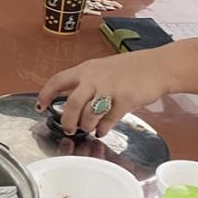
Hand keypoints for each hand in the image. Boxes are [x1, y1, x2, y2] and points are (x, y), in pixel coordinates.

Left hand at [37, 49, 171, 136]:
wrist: (157, 67)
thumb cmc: (130, 68)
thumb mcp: (101, 69)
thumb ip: (86, 83)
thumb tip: (73, 103)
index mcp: (85, 69)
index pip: (58, 80)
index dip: (46, 94)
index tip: (40, 106)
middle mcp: (94, 78)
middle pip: (72, 103)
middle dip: (67, 120)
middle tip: (68, 128)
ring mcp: (110, 89)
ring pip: (89, 114)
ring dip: (86, 125)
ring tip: (87, 128)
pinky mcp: (125, 101)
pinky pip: (109, 120)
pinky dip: (103, 128)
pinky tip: (102, 130)